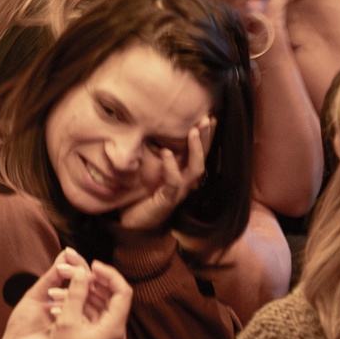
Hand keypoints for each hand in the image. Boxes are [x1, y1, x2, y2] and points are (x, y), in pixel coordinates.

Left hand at [0, 247, 88, 338]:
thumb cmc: (21, 328)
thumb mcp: (35, 297)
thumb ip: (51, 277)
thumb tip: (66, 254)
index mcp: (67, 301)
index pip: (78, 279)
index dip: (75, 265)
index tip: (70, 252)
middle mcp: (76, 310)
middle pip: (86, 287)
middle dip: (79, 272)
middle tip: (72, 261)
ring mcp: (78, 323)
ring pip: (86, 300)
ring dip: (77, 287)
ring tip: (65, 276)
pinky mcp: (76, 335)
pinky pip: (80, 316)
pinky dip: (72, 304)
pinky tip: (61, 297)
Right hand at [41, 261, 131, 338]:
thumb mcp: (66, 322)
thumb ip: (76, 294)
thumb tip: (82, 273)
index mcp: (114, 328)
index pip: (123, 291)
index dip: (110, 274)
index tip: (93, 265)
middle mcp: (117, 332)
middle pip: (114, 297)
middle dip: (96, 282)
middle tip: (78, 273)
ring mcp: (109, 338)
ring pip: (103, 306)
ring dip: (87, 294)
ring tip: (67, 285)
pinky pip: (96, 317)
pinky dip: (84, 306)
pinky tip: (66, 301)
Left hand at [118, 115, 214, 231]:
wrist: (131, 222)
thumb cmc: (140, 194)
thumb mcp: (148, 170)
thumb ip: (154, 153)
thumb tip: (150, 129)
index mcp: (182, 173)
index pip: (199, 152)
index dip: (206, 136)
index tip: (208, 116)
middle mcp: (185, 182)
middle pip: (202, 157)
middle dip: (206, 138)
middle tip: (207, 118)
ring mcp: (179, 192)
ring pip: (195, 169)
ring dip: (195, 149)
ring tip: (193, 131)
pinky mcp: (167, 200)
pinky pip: (173, 182)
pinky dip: (171, 167)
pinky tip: (167, 153)